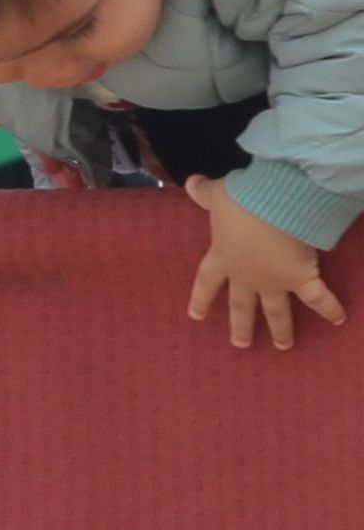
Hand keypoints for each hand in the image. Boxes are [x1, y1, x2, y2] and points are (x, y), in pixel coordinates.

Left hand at [185, 177, 343, 348]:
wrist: (273, 204)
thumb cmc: (241, 199)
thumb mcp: (217, 195)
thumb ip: (203, 193)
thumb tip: (189, 183)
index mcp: (222, 257)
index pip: (206, 282)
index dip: (201, 299)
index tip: (196, 316)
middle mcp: (246, 275)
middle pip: (241, 305)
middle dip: (241, 325)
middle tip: (240, 344)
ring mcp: (274, 280)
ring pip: (277, 310)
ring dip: (281, 329)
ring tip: (283, 346)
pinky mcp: (302, 277)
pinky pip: (318, 297)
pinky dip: (330, 308)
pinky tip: (340, 320)